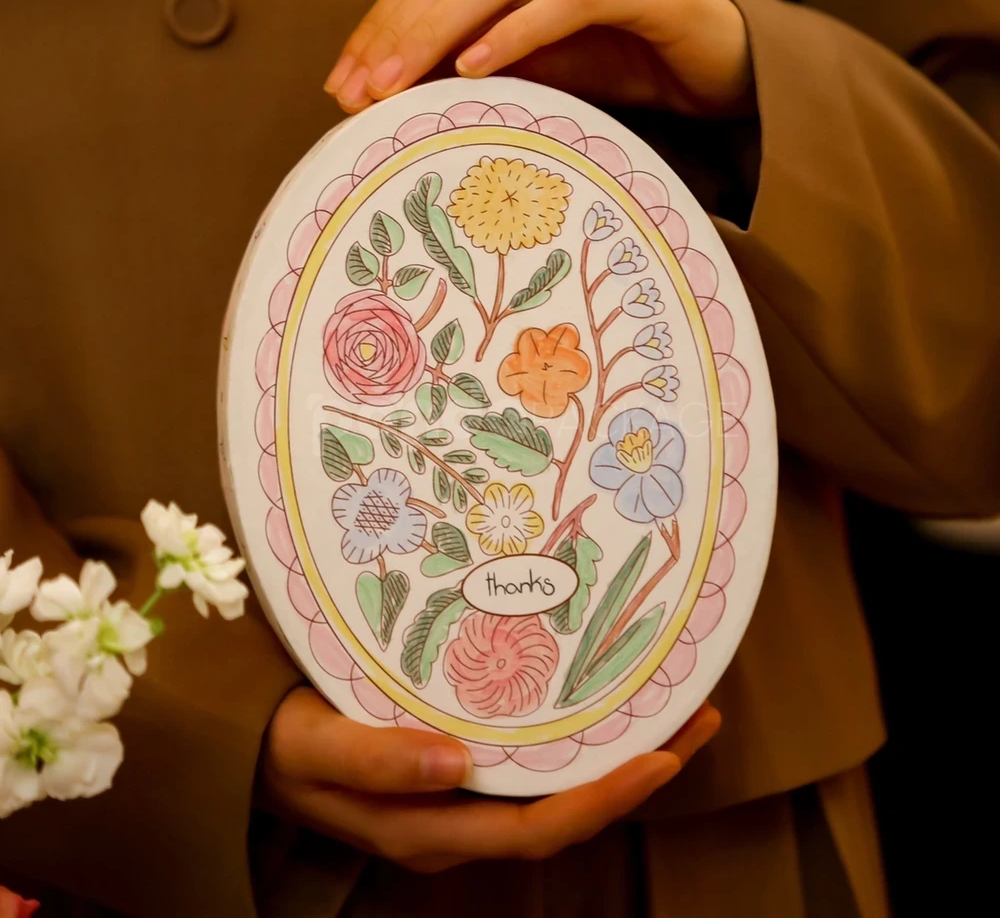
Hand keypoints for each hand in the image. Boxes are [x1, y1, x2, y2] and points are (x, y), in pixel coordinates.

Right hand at [259, 687, 719, 872]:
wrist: (255, 745)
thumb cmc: (282, 745)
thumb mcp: (316, 748)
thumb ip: (377, 760)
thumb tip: (454, 763)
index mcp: (433, 830)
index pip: (539, 825)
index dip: (606, 797)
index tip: (665, 755)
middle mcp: (461, 820)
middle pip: (566, 807)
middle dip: (638, 768)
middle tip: (698, 714)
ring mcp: (462, 796)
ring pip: (556, 784)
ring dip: (618, 749)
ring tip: (672, 702)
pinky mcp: (458, 768)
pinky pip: (532, 760)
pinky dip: (576, 735)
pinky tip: (597, 698)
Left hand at [325, 0, 751, 116]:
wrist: (726, 66)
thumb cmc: (631, 61)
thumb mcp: (542, 64)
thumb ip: (483, 58)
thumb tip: (407, 84)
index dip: (384, 19)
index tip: (344, 80)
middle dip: (396, 29)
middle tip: (355, 89)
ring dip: (439, 31)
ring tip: (395, 85)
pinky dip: (517, 31)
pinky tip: (473, 68)